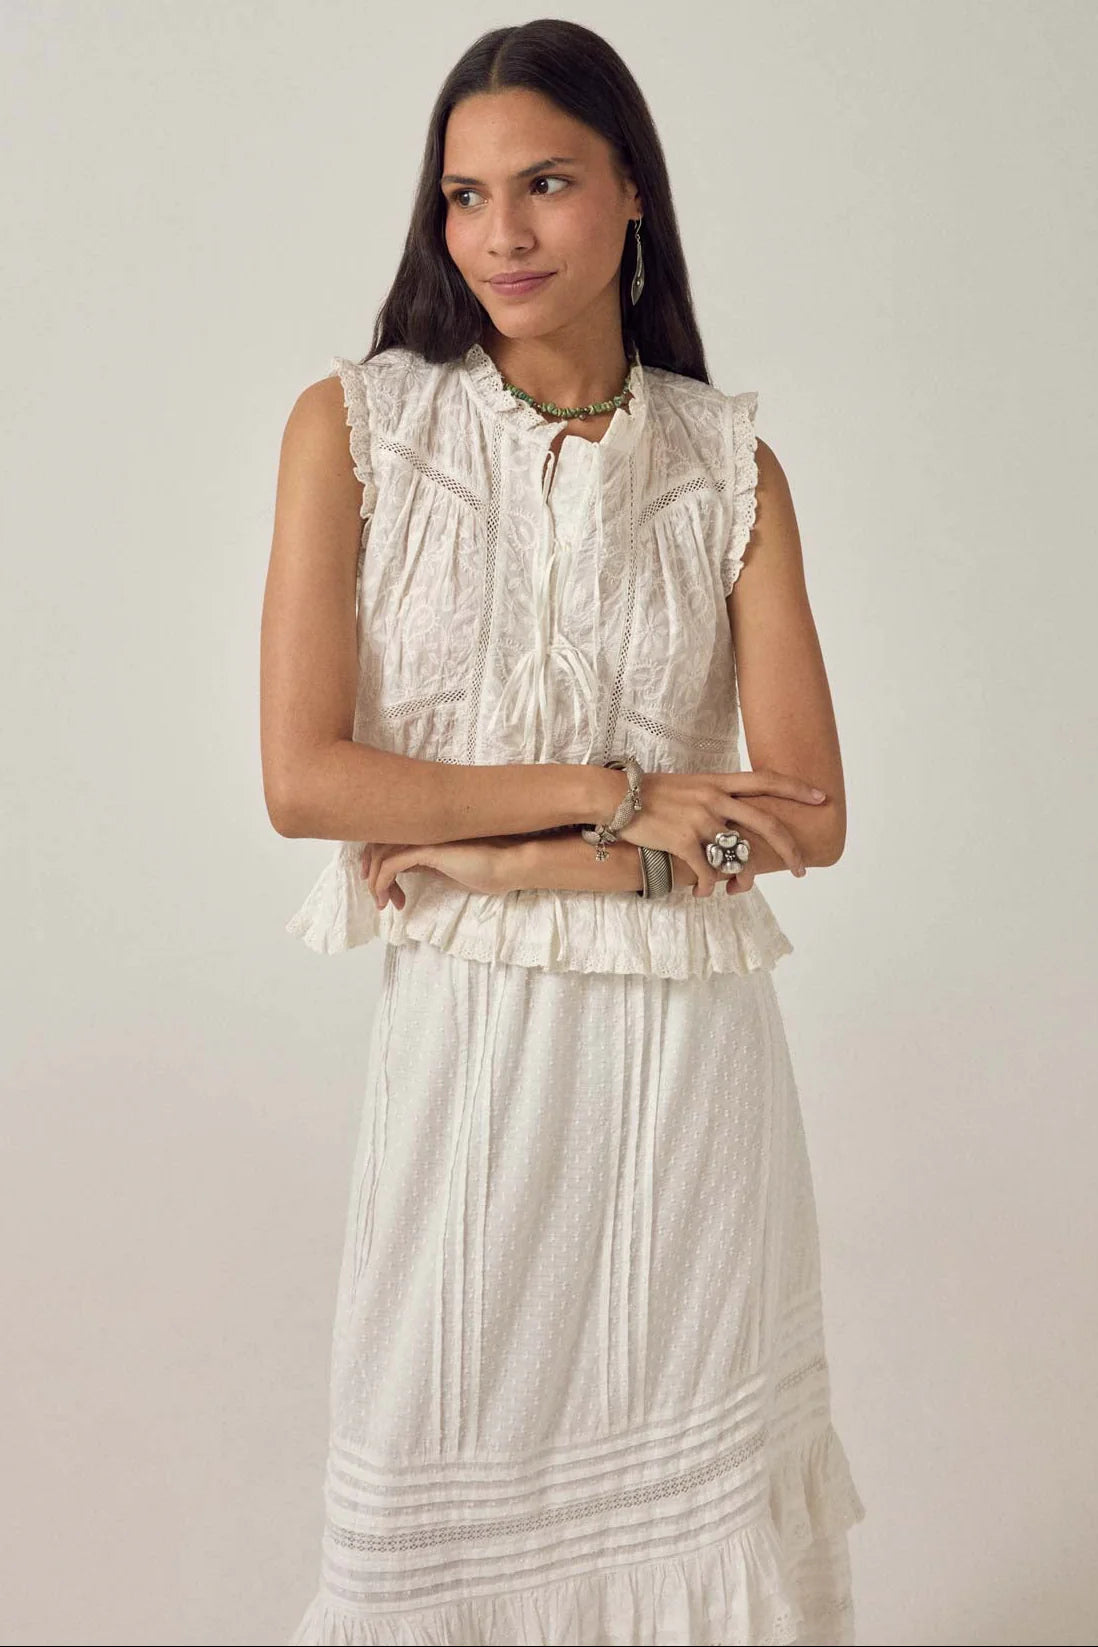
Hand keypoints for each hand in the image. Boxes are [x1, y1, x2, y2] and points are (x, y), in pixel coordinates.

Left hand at [360, 837, 514, 910]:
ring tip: (383, 903)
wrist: (506, 866)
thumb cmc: (483, 869)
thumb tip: (400, 871)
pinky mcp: (428, 849)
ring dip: (375, 883)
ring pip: (381, 855)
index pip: (387, 841)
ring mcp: (423, 837)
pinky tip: (387, 898)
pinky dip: (382, 883)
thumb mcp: (444, 868)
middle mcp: (420, 829)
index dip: (376, 865)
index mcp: (424, 832)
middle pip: (377, 845)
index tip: (384, 891)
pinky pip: (391, 864)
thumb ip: (422, 864)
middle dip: (372, 874)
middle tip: (381, 900)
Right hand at [615, 768, 826, 896]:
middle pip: (766, 824)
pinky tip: (704, 894)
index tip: (821, 797)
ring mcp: (699, 819)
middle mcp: (714, 798)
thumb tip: (731, 821)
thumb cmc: (650, 795)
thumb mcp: (688, 787)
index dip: (796, 788)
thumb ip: (713, 798)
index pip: (766, 780)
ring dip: (741, 882)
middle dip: (790, 850)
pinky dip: (710, 888)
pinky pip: (708, 873)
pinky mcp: (682, 840)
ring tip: (734, 891)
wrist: (614, 797)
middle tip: (802, 870)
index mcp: (717, 782)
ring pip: (737, 857)